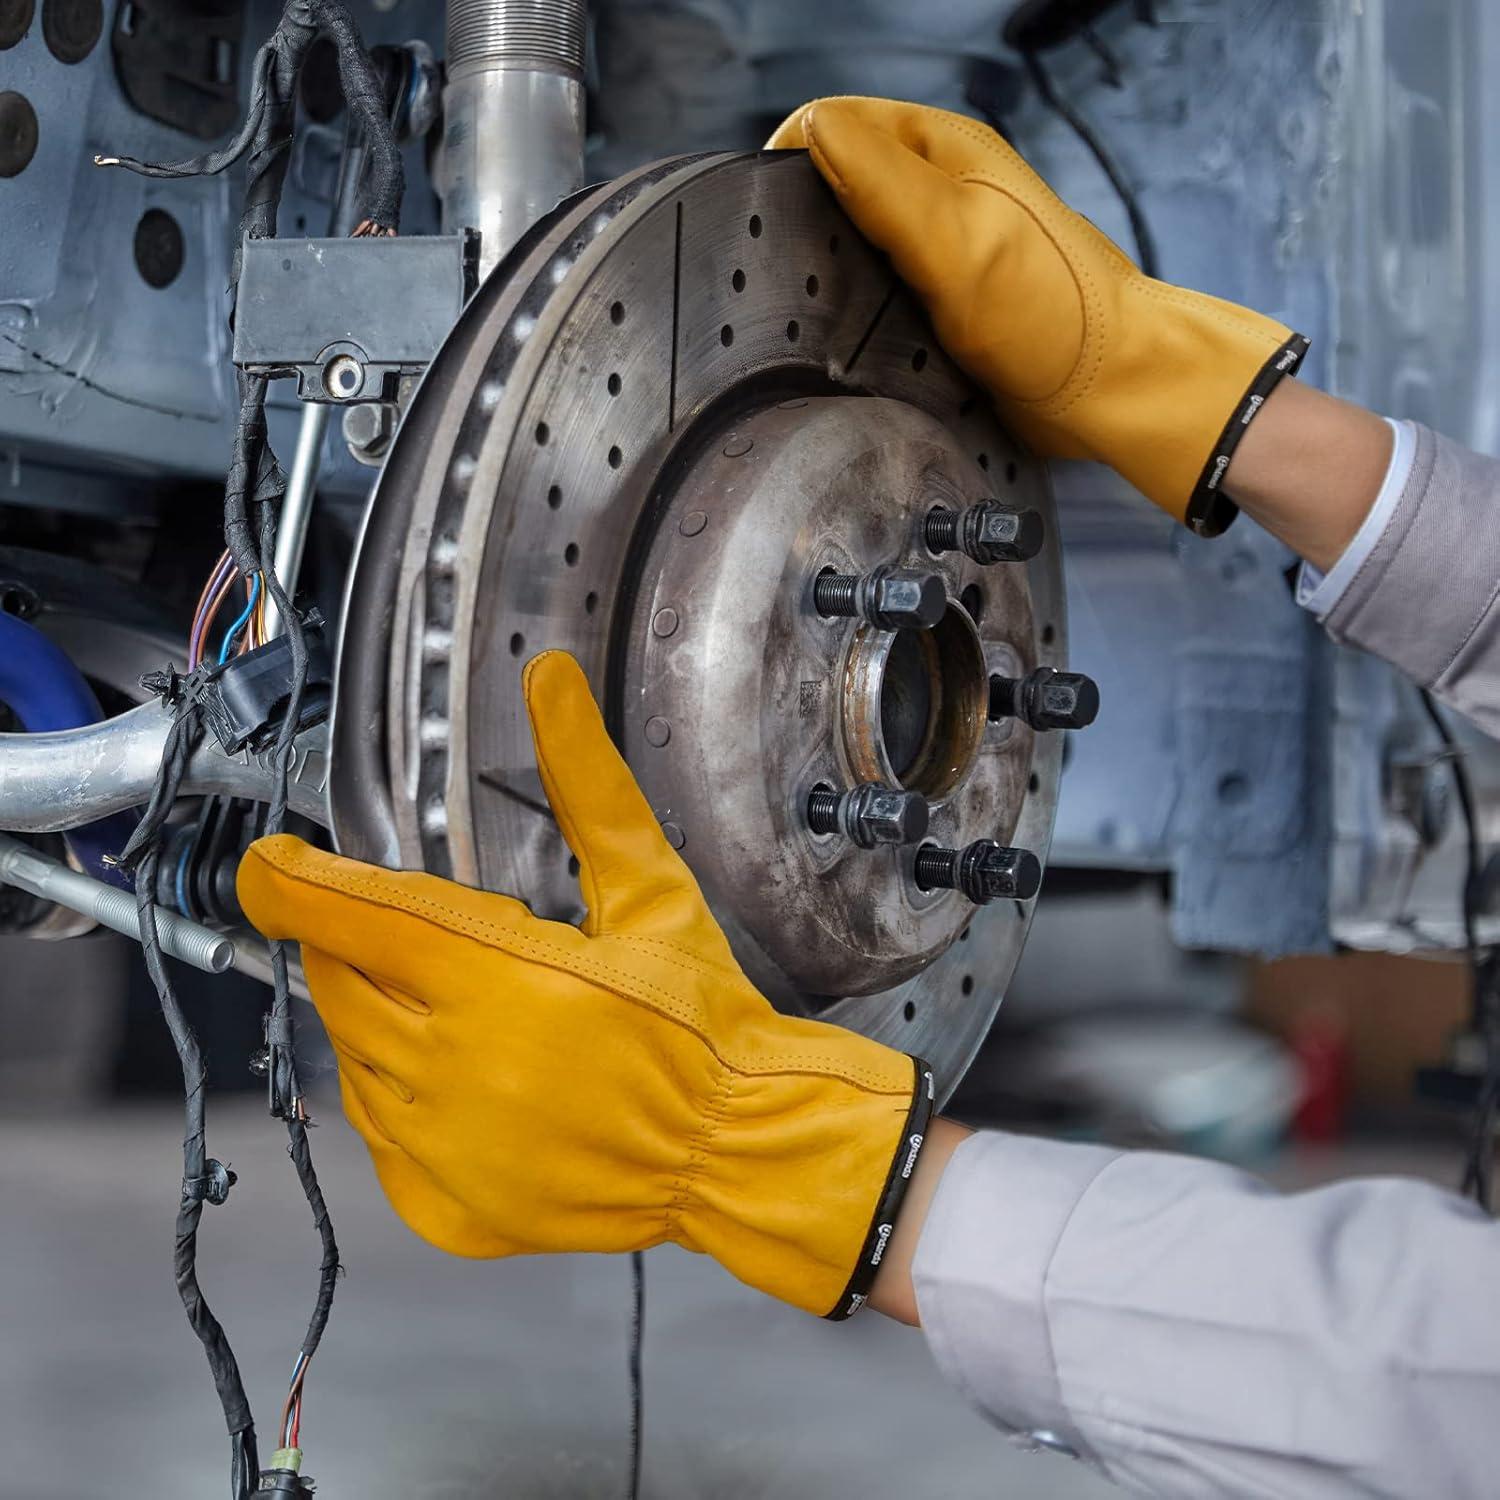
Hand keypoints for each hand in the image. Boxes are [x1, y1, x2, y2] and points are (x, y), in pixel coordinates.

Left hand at [238, 651, 931, 1318]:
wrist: (736, 1150)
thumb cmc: (700, 1025)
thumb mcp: (651, 892)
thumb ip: (589, 784)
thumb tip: (552, 687)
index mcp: (499, 981)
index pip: (356, 915)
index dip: (294, 882)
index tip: (271, 864)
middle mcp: (455, 1070)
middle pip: (342, 982)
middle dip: (360, 946)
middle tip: (424, 938)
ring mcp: (444, 1151)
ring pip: (353, 1059)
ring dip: (383, 1020)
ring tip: (466, 1011)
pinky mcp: (447, 1209)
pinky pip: (380, 1135)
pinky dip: (402, 1097)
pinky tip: (466, 1081)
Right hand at [769, 98, 1306, 536]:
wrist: (1108, 393)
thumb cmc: (1054, 312)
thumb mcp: (959, 237)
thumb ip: (884, 183)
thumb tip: (814, 132)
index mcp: (943, 148)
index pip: (834, 125)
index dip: (794, 163)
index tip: (776, 221)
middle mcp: (938, 190)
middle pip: (836, 184)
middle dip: (806, 221)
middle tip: (795, 275)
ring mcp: (938, 249)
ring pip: (852, 244)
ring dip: (829, 274)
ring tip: (820, 311)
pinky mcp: (937, 304)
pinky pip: (876, 297)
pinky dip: (856, 314)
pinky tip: (854, 340)